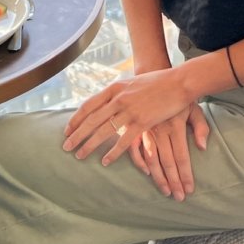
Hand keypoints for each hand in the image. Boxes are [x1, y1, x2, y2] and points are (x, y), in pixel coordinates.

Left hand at [62, 68, 191, 165]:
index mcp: (114, 88)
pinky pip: (124, 141)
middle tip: (66, 146)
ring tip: (79, 155)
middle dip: (77, 134)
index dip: (76, 119)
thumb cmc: (156, 82)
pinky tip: (105, 161)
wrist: (178, 82)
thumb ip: (119, 93)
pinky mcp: (143, 122)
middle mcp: (119, 99)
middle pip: (92, 119)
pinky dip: (113, 152)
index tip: (67, 130)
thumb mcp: (132, 83)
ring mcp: (130, 110)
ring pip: (104, 131)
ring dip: (89, 144)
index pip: (89, 105)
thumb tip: (107, 102)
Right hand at [128, 103, 209, 199]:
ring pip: (151, 159)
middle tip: (179, 198)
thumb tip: (203, 147)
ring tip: (166, 191)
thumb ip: (201, 127)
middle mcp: (159, 129)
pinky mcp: (134, 126)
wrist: (155, 76)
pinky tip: (146, 172)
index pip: (181, 156)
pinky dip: (139, 162)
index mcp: (175, 125)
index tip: (189, 190)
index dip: (185, 175)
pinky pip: (134, 148)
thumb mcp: (194, 108)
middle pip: (167, 162)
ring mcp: (145, 129)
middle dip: (173, 182)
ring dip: (158, 177)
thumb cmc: (178, 97)